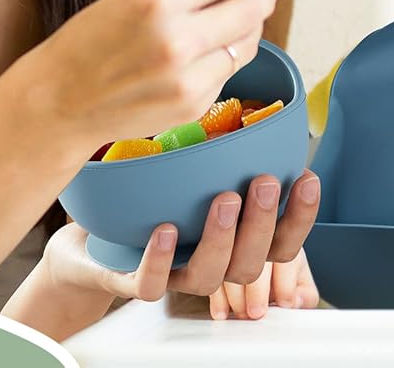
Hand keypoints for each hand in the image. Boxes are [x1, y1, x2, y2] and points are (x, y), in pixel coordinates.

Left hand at [5, 170, 319, 339]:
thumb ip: (226, 156)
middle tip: (266, 181)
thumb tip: (259, 110)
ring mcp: (173, 273)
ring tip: (224, 199)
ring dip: (222, 238)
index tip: (307, 177)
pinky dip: (161, 260)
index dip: (300, 215)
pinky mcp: (131, 280)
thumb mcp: (192, 174)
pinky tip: (167, 230)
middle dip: (265, 222)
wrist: (87, 239)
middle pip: (252, 262)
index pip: (280, 241)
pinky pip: (150, 283)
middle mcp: (208, 261)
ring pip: (209, 277)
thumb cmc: (149, 201)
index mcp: (231, 239)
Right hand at [37, 0, 291, 151]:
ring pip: (250, 39)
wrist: (63, 98)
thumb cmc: (98, 35)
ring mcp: (187, 77)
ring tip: (212, 24)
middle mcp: (175, 37)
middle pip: (252, 5)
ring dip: (243, 26)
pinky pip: (232, 69)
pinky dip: (223, 57)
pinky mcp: (194, 105)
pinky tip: (193, 56)